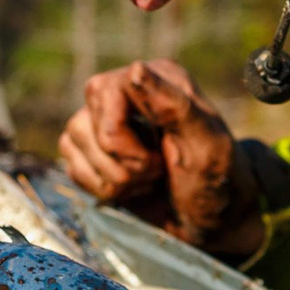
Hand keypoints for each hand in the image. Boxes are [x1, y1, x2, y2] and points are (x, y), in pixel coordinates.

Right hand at [57, 59, 263, 257]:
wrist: (213, 219)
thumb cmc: (218, 179)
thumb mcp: (208, 146)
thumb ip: (173, 106)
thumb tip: (135, 69)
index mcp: (158, 78)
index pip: (105, 91)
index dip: (120, 136)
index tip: (158, 158)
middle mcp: (127, 92)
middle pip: (83, 121)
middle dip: (119, 162)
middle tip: (156, 172)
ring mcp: (107, 120)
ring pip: (73, 141)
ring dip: (112, 178)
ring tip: (148, 181)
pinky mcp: (94, 150)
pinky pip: (71, 165)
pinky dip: (102, 188)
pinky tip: (133, 188)